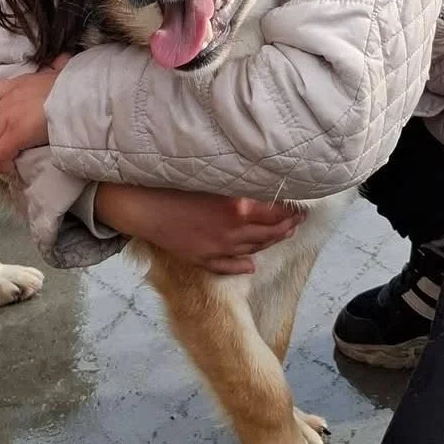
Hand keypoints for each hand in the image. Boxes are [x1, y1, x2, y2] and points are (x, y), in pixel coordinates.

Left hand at [0, 58, 70, 175]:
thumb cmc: (74, 85)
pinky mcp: (16, 133)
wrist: (81, 94)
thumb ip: (57, 67)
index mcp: (15, 85)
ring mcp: (9, 117)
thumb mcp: (59, 71)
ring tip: (3, 164)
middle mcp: (7, 100)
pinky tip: (11, 168)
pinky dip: (1, 164)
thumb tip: (62, 61)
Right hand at [95, 184, 304, 274]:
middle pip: (270, 233)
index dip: (293, 210)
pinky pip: (228, 265)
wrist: (141, 205)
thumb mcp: (216, 178)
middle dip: (288, 226)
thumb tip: (269, 188)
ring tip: (283, 234)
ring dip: (271, 242)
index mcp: (239, 209)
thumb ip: (243, 184)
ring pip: (254, 249)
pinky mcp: (202, 258)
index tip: (302, 205)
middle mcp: (233, 232)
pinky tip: (251, 264)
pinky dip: (242, 265)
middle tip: (298, 220)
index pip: (278, 213)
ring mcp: (218, 248)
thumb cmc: (176, 183)